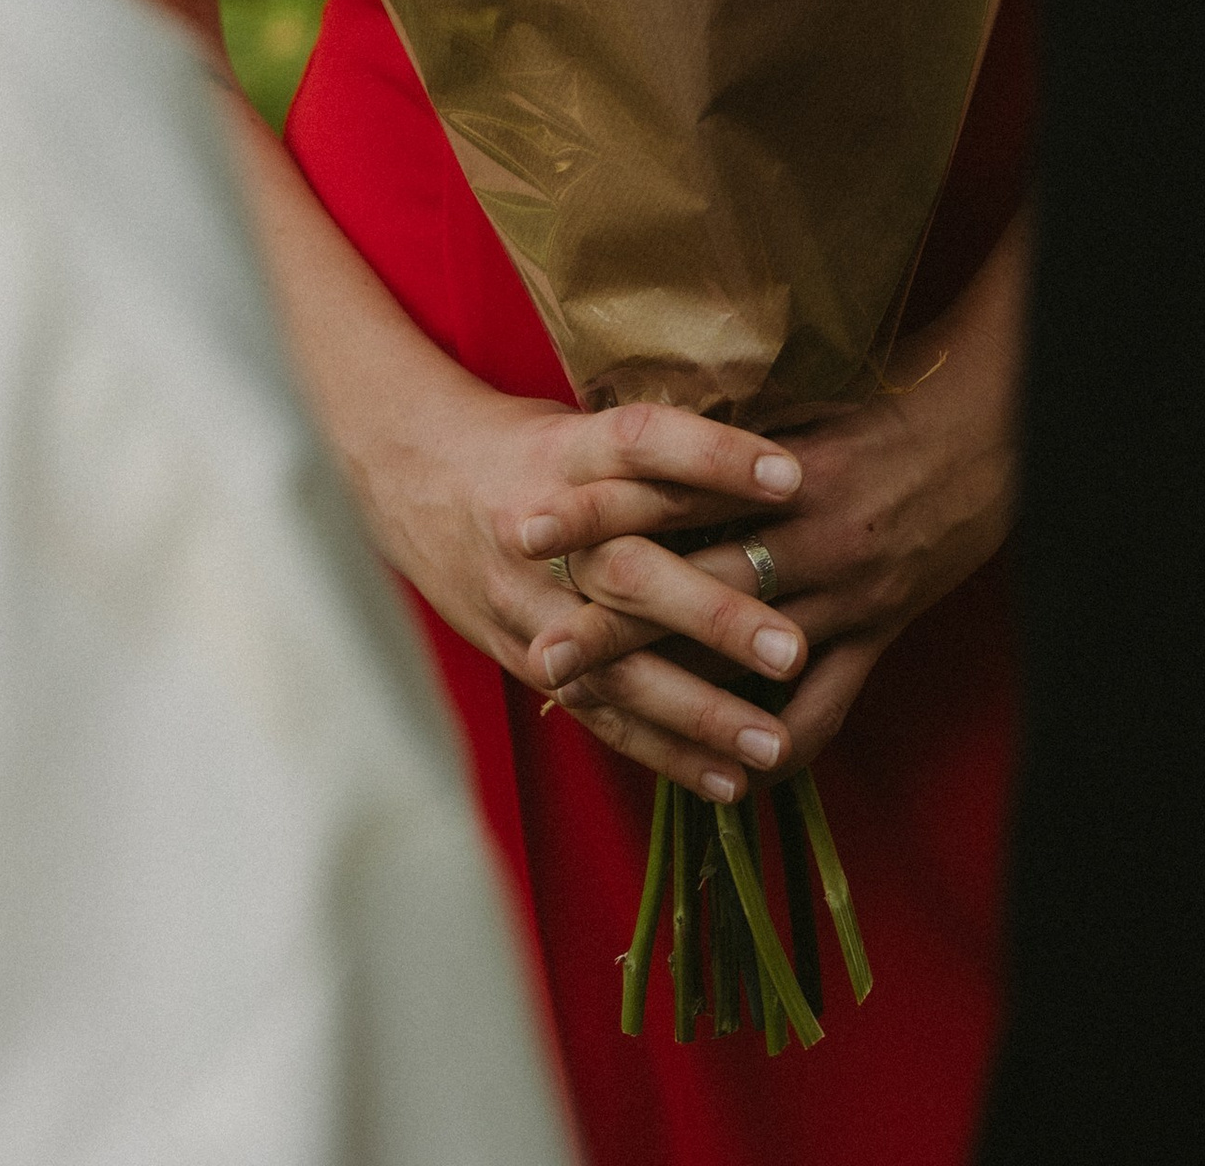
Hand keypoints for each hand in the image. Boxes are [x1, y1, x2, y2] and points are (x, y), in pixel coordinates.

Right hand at [362, 376, 814, 802]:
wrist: (412, 476)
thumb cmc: (529, 445)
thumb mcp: (583, 423)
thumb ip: (662, 451)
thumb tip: (782, 458)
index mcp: (565, 450)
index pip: (642, 444)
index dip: (713, 456)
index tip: (792, 476)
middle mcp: (540, 527)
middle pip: (628, 572)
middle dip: (712, 615)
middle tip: (792, 647)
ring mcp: (525, 601)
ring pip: (612, 663)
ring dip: (697, 710)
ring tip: (773, 742)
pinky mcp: (522, 656)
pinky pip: (595, 712)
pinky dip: (663, 751)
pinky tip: (728, 782)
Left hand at [560, 224, 1027, 781]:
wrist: (989, 430)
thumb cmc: (883, 402)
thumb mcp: (796, 400)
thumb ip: (721, 425)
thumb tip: (635, 422)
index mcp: (779, 467)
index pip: (669, 489)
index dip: (596, 508)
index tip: (527, 524)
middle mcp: (808, 536)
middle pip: (693, 583)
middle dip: (613, 620)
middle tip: (540, 649)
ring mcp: (846, 594)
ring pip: (750, 656)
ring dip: (677, 689)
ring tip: (628, 726)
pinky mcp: (880, 634)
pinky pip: (826, 708)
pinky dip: (779, 748)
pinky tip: (729, 783)